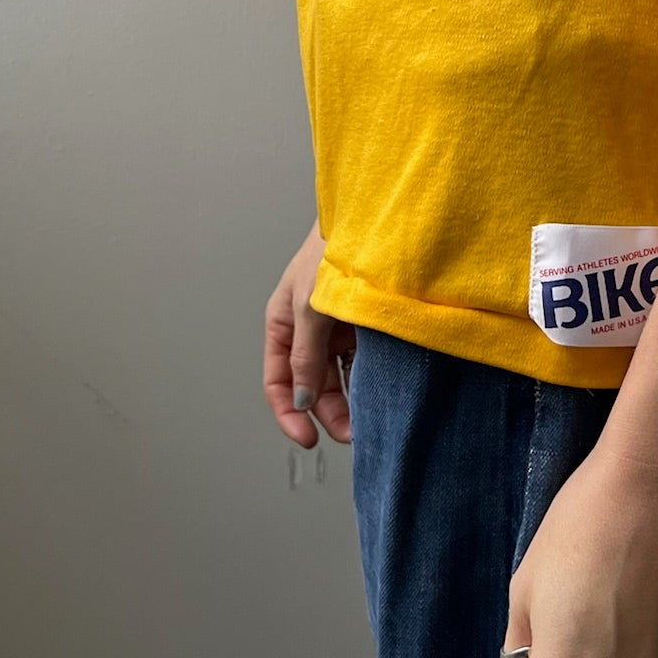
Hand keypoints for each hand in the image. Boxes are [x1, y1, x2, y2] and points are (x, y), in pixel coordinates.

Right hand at [263, 220, 356, 447]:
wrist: (371, 218)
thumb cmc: (330, 253)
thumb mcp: (310, 308)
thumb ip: (305, 356)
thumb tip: (301, 401)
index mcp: (283, 325)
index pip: (278, 382)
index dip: (289, 415)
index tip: (309, 439)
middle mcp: (307, 331)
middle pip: (312, 385)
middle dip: (329, 413)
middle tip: (353, 434)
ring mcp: (336, 328)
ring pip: (339, 377)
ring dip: (350, 400)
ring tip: (369, 420)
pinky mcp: (363, 324)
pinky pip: (362, 360)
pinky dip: (367, 379)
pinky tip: (379, 392)